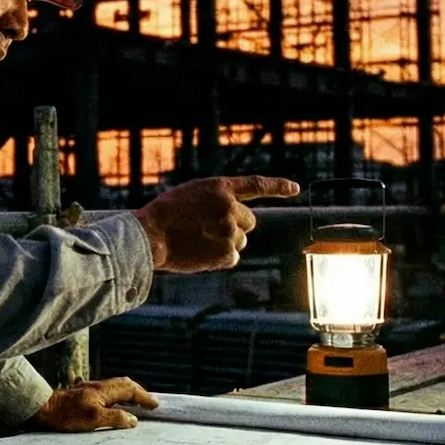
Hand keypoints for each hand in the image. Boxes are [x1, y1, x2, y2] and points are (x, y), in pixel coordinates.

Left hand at [32, 376, 158, 430]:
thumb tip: (133, 420)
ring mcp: (87, 389)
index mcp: (103, 391)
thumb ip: (115, 419)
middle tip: (148, 402)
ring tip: (133, 401)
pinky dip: (113, 394)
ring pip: (113, 385)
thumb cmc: (66, 415)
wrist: (42, 409)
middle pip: (123, 383)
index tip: (155, 405)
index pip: (130, 390)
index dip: (144, 397)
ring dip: (126, 392)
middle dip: (138, 391)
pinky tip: (108, 399)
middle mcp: (97, 386)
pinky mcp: (79, 393)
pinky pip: (103, 390)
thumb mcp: (93, 420)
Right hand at [134, 175, 300, 272]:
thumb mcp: (190, 195)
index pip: (256, 185)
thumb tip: (236, 222)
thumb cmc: (164, 215)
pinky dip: (218, 259)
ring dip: (225, 243)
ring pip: (240, 241)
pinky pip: (232, 258)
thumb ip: (216, 202)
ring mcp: (229, 231)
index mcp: (220, 188)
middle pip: (249, 222)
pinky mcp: (226, 252)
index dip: (278, 187)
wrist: (149, 236)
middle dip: (235, 227)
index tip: (295, 189)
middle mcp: (230, 207)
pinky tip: (199, 254)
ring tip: (198, 241)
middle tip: (209, 230)